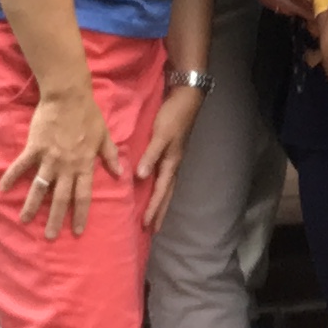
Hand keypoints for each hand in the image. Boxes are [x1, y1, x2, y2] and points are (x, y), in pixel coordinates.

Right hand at [0, 84, 123, 239]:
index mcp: (84, 165)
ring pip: (40, 187)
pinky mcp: (35, 148)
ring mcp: (50, 158)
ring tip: (24, 220)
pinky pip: (21, 165)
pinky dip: (11, 176)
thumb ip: (110, 155)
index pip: (83, 196)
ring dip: (32, 205)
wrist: (69, 96)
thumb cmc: (88, 115)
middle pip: (60, 198)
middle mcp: (67, 166)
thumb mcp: (104, 135)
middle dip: (55, 219)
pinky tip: (2, 189)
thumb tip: (120, 172)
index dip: (80, 214)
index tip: (77, 231)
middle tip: (50, 236)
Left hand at [136, 81, 207, 227]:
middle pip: (166, 194)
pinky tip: (152, 187)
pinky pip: (163, 176)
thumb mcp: (161, 135)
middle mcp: (173, 164)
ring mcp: (173, 158)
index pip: (160, 192)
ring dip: (160, 202)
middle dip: (160, 212)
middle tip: (152, 229)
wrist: (186, 98)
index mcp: (171, 163)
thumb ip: (150, 155)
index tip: (145, 225)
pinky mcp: (170, 151)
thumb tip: (140, 177)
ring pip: (166, 187)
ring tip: (153, 215)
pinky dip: (159, 187)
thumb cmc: (173, 116)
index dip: (153, 209)